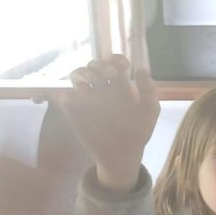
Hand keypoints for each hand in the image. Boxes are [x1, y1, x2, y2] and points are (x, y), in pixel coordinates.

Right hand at [59, 55, 158, 189]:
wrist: (123, 155)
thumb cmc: (138, 132)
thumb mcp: (149, 111)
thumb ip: (148, 90)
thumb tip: (140, 68)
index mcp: (120, 86)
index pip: (114, 63)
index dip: (116, 59)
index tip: (123, 67)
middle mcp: (102, 89)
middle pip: (94, 65)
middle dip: (99, 65)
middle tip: (109, 75)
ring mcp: (87, 99)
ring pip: (77, 75)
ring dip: (81, 74)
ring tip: (91, 82)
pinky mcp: (75, 112)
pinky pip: (66, 97)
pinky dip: (70, 94)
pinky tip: (81, 100)